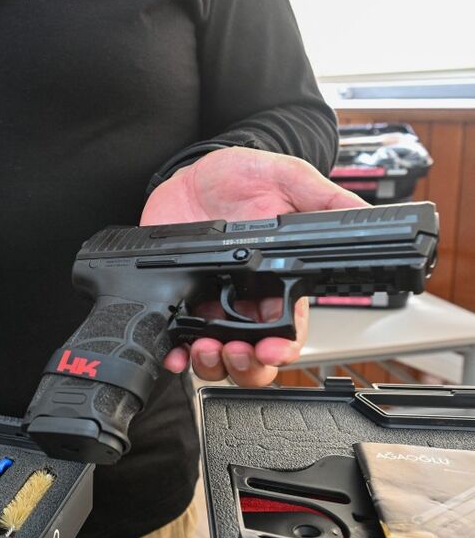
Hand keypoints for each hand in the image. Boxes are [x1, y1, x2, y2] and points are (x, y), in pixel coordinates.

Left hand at [140, 146, 366, 386]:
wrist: (190, 172)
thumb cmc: (239, 176)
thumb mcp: (286, 178)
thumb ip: (324, 198)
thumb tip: (363, 214)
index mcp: (277, 281)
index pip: (289, 330)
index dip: (283, 348)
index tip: (271, 350)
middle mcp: (244, 302)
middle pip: (254, 356)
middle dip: (247, 366)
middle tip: (235, 350)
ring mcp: (208, 305)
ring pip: (217, 357)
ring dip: (213, 363)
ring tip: (204, 345)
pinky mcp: (176, 301)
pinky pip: (177, 342)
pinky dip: (175, 355)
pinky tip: (174, 352)